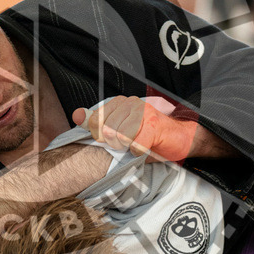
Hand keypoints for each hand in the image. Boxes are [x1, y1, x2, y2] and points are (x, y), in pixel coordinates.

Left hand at [72, 96, 196, 161]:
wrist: (177, 139)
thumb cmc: (146, 136)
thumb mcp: (118, 130)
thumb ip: (97, 123)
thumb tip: (76, 115)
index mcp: (119, 102)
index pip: (95, 120)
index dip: (100, 135)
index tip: (111, 139)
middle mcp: (130, 102)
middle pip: (107, 131)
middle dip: (116, 144)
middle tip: (128, 144)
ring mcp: (144, 111)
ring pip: (121, 136)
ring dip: (128, 147)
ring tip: (136, 145)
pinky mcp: (154, 124)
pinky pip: (137, 144)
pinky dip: (139, 152)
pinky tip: (144, 149)